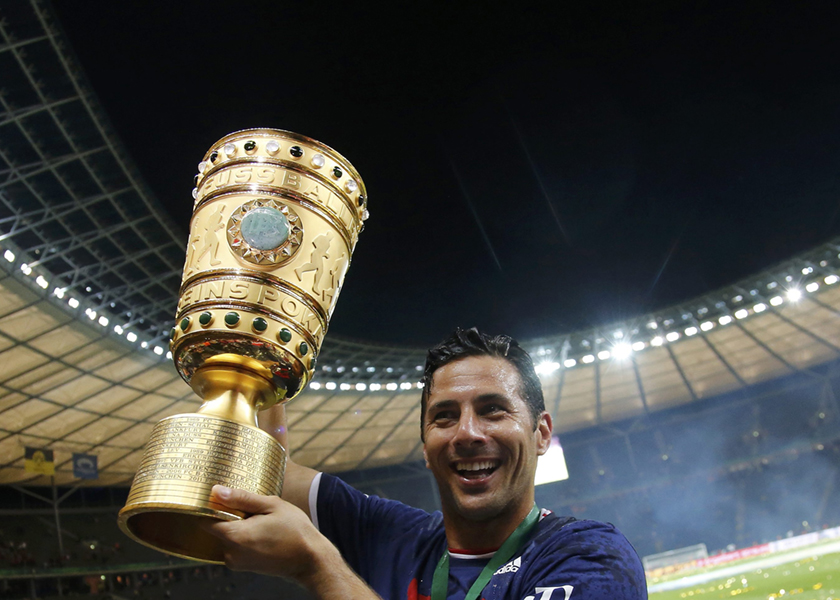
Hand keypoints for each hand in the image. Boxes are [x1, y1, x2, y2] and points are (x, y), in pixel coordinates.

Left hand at [204, 485, 330, 579]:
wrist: (309, 560)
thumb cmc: (294, 530)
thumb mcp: (271, 505)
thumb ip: (241, 498)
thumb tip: (216, 491)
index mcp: (235, 536)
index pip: (205, 520)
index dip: (211, 506)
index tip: (222, 496)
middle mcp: (230, 553)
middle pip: (216, 528)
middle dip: (228, 515)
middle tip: (250, 506)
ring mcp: (236, 562)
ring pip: (226, 536)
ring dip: (237, 525)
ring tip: (259, 518)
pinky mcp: (243, 566)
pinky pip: (234, 546)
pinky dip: (242, 536)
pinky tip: (261, 529)